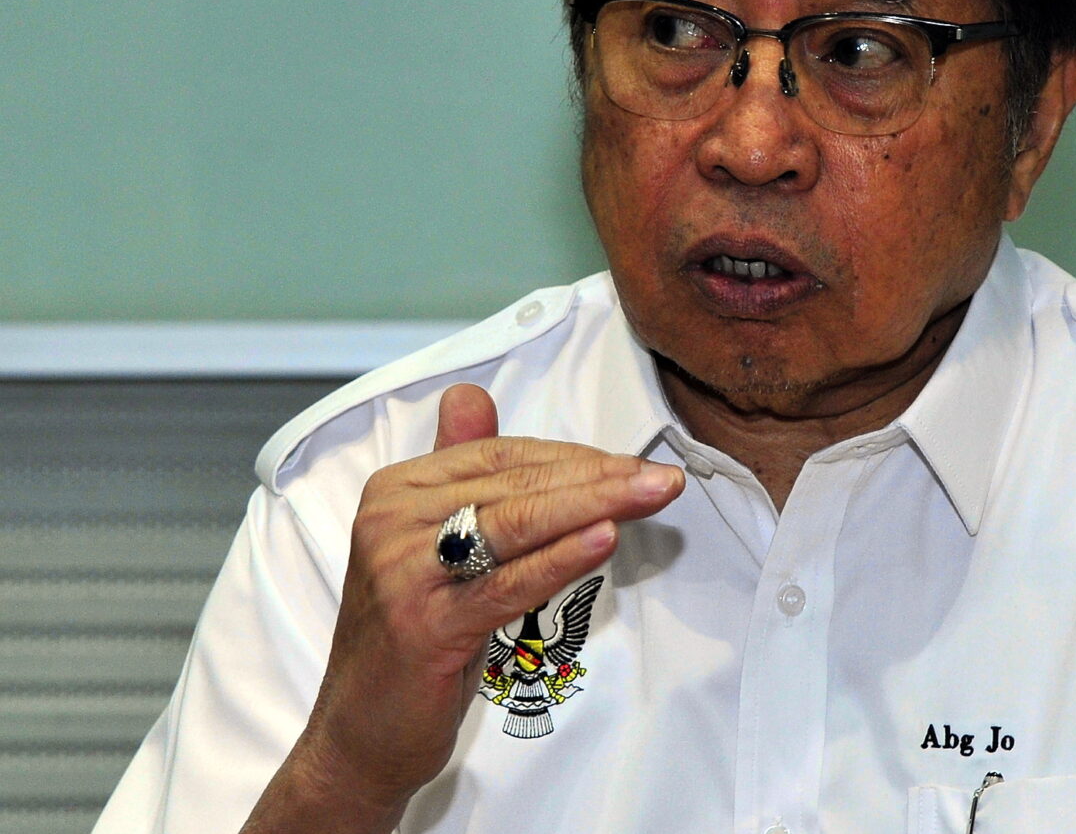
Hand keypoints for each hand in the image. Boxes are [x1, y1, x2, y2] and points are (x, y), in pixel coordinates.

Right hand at [243, 383, 683, 831]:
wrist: (360, 732)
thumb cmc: (414, 632)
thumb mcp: (433, 542)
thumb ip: (455, 469)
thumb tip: (470, 395)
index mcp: (396, 487)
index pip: (502, 455)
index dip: (574, 458)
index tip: (631, 465)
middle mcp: (391, 519)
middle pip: (515, 485)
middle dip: (598, 479)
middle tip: (661, 479)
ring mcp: (402, 572)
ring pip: (516, 525)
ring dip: (594, 506)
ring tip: (650, 497)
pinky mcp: (423, 625)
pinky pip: (506, 584)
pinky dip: (560, 559)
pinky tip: (606, 541)